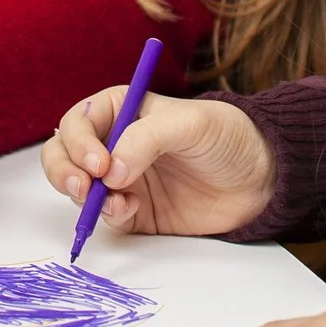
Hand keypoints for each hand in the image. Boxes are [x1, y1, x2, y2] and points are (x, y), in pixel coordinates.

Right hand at [41, 89, 273, 237]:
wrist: (261, 178)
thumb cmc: (227, 136)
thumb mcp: (189, 124)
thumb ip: (146, 140)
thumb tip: (110, 172)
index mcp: (121, 110)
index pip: (79, 121)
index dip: (79, 142)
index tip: (98, 163)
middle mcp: (114, 143)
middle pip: (64, 155)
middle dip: (64, 171)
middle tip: (82, 188)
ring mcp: (121, 179)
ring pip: (77, 188)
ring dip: (85, 197)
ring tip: (116, 202)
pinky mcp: (135, 211)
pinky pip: (105, 216)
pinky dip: (108, 216)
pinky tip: (130, 210)